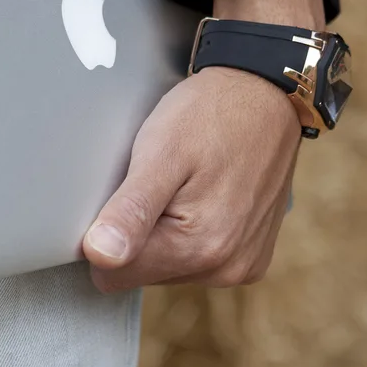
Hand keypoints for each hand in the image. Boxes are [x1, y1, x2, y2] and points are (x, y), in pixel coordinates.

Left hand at [82, 0, 324, 292]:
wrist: (266, 93)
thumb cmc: (210, 114)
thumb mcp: (161, 152)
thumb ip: (131, 210)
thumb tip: (100, 257)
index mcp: (197, 248)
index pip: (112, 274)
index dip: (105, 234)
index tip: (124, 194)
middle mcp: (224, 268)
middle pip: (142, 272)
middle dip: (138, 231)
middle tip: (156, 181)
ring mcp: (242, 264)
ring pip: (169, 266)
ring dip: (165, 230)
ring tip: (181, 182)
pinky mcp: (252, 256)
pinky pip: (200, 258)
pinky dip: (192, 229)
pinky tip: (202, 192)